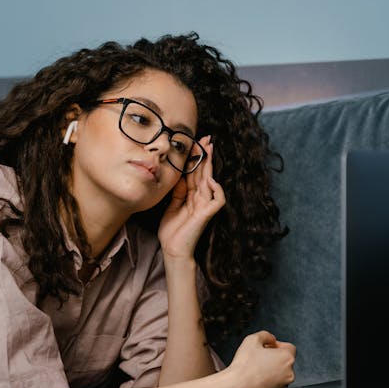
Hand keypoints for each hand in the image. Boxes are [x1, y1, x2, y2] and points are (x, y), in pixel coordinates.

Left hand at [158, 136, 225, 258]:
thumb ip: (177, 192)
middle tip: (206, 138)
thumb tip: (179, 176)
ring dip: (209, 165)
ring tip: (208, 150)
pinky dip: (216, 189)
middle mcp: (200, 198)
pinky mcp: (207, 214)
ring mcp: (205, 205)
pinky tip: (210, 180)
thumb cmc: (171, 232)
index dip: (195, 158)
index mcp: (191, 195)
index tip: (195, 142)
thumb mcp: (170, 206)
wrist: (172, 249)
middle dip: (205, 155)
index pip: (194, 173)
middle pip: (204, 173)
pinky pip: (218, 199)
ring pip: (210, 181)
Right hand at [225, 330, 296, 387]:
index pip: (289, 347)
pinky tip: (258, 376)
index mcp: (287, 357)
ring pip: (281, 372)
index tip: (267, 347)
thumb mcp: (252, 340)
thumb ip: (265, 335)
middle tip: (260, 356)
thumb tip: (271, 338)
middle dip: (274, 356)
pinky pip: (277, 382)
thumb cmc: (244, 366)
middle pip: (285, 359)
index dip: (277, 345)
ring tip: (257, 367)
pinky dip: (270, 379)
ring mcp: (285, 385)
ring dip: (272, 367)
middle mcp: (290, 372)